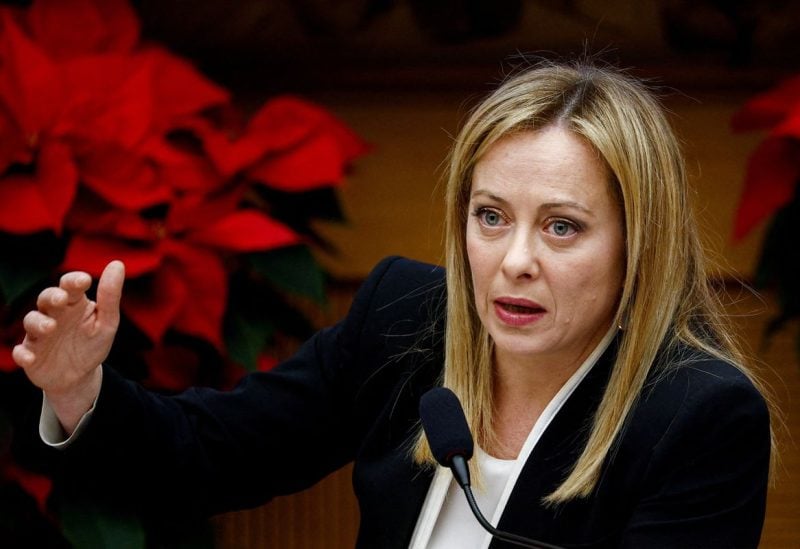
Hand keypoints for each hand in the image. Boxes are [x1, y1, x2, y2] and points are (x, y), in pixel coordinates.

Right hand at [13, 261, 124, 433]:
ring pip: (32, 321)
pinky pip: (21, 351)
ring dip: (38, 322)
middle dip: (52, 296)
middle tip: (61, 299)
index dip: (74, 281)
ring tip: (50, 327)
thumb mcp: (107, 322)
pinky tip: (29, 357)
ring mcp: (39, 334)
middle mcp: (54, 314)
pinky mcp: (30, 354)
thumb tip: (117, 263)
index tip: (84, 280)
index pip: (70, 286)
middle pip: (46, 298)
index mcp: (74, 304)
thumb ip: (110, 296)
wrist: (78, 376)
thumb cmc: (93, 344)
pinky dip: (23, 354)